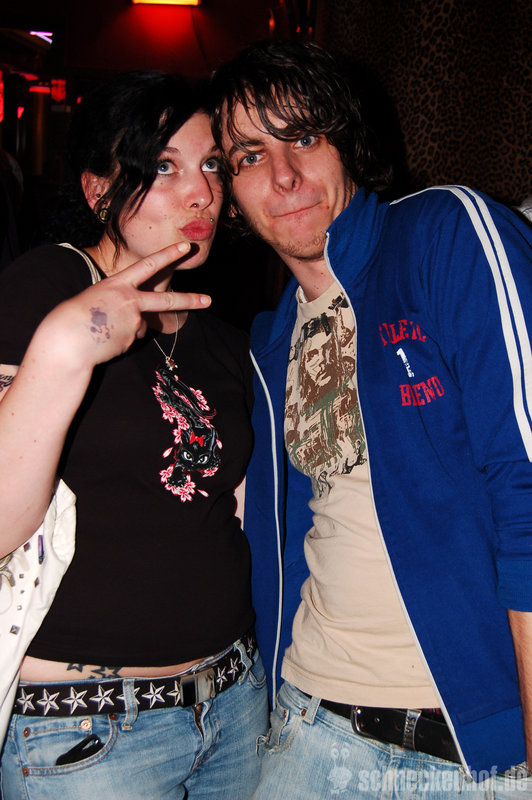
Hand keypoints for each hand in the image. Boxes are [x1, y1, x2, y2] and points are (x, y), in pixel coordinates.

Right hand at [40, 242, 210, 368]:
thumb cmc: (73, 318)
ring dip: (126, 329)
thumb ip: (120, 304)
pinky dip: (121, 341)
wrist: (68, 340)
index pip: (148, 265)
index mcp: (118, 283)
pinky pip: (132, 339)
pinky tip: (105, 341)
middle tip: (208, 300)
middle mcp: (130, 300)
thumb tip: (139, 321)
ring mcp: (135, 320)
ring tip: (104, 331)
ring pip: (141, 325)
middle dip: (190, 299)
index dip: (168, 255)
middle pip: (167, 300)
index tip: (185, 247)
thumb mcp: (96, 300)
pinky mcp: (134, 339)